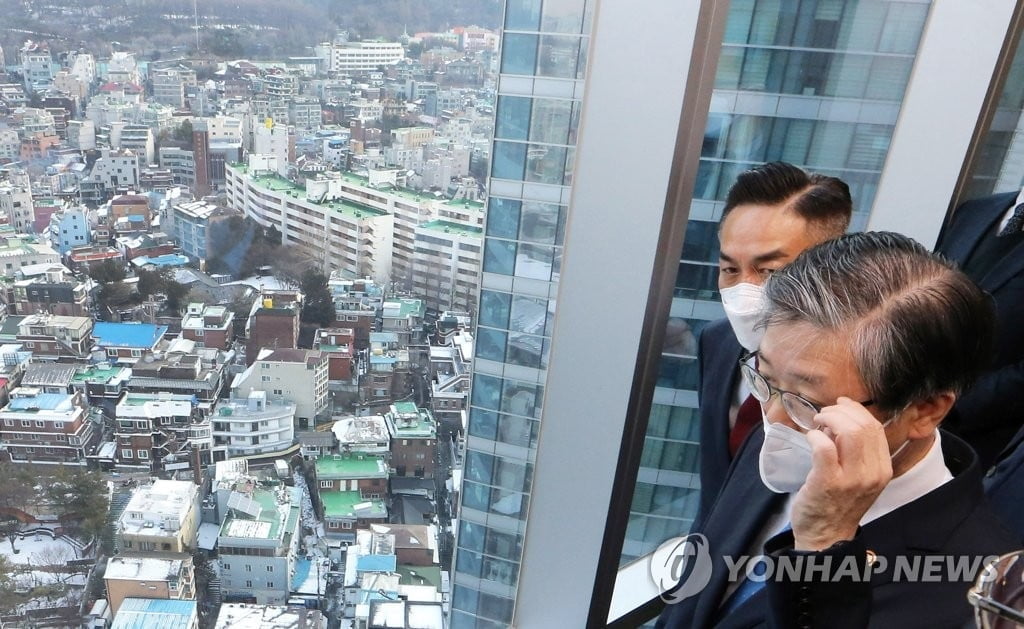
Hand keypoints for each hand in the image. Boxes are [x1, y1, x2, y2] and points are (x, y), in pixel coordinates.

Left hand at [790, 397, 892, 550]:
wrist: (826, 536)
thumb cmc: (839, 502)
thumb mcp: (860, 477)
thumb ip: (857, 451)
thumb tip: (841, 419)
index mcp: (883, 469)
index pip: (875, 427)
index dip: (856, 410)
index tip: (840, 405)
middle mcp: (873, 473)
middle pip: (863, 426)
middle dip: (839, 412)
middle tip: (823, 415)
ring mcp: (852, 479)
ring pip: (848, 432)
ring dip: (828, 419)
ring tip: (816, 423)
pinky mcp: (828, 482)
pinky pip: (824, 447)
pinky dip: (815, 436)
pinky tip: (810, 438)